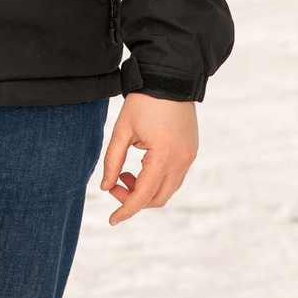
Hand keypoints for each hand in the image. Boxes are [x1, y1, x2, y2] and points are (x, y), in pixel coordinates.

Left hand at [100, 93, 197, 225]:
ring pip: (167, 190)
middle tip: (115, 185)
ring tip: (126, 173)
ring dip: (146, 190)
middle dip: (134, 200)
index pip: (143, 195)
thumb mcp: (122, 130)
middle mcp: (182, 160)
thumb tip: (106, 187)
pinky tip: (140, 166)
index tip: (112, 220)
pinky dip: (156, 180)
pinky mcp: (191, 151)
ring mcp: (189, 156)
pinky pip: (174, 177)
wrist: (170, 77)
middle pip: (158, 199)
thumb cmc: (143, 102)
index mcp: (164, 156)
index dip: (126, 210)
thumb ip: (112, 161)